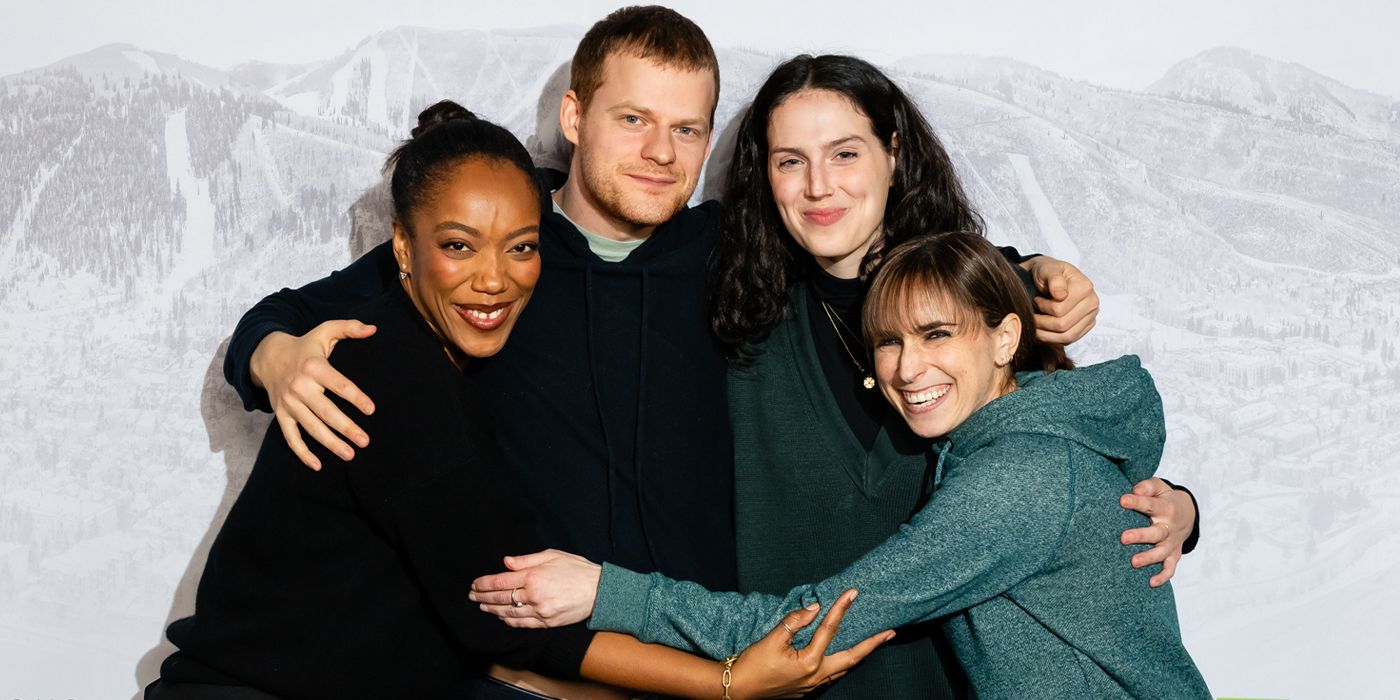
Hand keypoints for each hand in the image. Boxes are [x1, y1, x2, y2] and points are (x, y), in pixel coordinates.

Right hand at [249, 320, 376, 469]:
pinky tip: (317, 465)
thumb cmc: (304, 346)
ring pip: (311, 427)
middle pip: (326, 411)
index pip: (339, 385)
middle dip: (346, 428)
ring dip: (330, 443)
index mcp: (314, 367)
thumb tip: (374, 328)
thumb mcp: (325, 331)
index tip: (371, 410)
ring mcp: (289, 403)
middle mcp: (300, 386)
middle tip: (365, 441)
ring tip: (350, 455)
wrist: (267, 355)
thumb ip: (349, 328)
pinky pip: (291, 437)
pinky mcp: (281, 414)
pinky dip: (302, 453)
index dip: (356, 397)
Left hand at [469, 549, 600, 627]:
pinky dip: (509, 621)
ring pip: (508, 613)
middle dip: (483, 597)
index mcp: (534, 575)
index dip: (483, 584)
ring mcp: (540, 611)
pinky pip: (522, 624)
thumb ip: (526, 559)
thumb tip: (506, 562)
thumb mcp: (552, 555)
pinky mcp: (547, 622)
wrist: (599, 591)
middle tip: (472, 596)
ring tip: (482, 606)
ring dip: (492, 610)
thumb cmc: (577, 569)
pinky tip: (501, 617)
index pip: (500, 581)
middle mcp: (534, 594)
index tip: (474, 584)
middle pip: (500, 598)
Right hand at [728, 589, 891, 698]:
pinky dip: (842, 664)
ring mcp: (812, 686)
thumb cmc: (752, 665)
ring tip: (871, 643)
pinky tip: (842, 657)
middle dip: (872, 644)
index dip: (841, 609)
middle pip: (852, 658)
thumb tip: (814, 608)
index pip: (830, 630)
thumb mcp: (772, 639)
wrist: (736, 690)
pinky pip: (831, 676)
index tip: (853, 593)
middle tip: (889, 632)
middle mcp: (816, 676)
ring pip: (843, 669)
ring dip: (859, 655)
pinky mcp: (805, 690)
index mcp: (809, 662)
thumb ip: (795, 621)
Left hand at [1020, 256, 1098, 344]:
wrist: (1050, 276)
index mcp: (1085, 287)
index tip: (1035, 300)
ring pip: (1067, 336)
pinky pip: (1069, 340)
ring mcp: (1091, 316)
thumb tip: (1061, 295)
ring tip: (1036, 324)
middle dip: (1042, 323)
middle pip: (1063, 325)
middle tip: (1032, 315)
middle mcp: (1092, 303)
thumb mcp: (1047, 269)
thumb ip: (1054, 279)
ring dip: (1046, 334)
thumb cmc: (1048, 272)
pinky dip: (1052, 339)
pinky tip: (1043, 330)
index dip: (1042, 308)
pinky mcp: (1086, 327)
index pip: (1059, 310)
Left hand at [1120, 477, 1196, 586]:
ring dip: (1148, 558)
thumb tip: (1135, 490)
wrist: (1188, 513)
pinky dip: (1163, 576)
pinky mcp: (1173, 555)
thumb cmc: (1165, 499)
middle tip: (1123, 538)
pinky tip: (1151, 583)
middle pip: (1156, 533)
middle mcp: (1169, 527)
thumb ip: (1148, 486)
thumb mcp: (1160, 488)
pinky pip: (1170, 568)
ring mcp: (1172, 543)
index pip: (1151, 505)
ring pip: (1161, 552)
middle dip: (1140, 536)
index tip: (1122, 500)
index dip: (1137, 502)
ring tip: (1133, 562)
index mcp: (1166, 508)